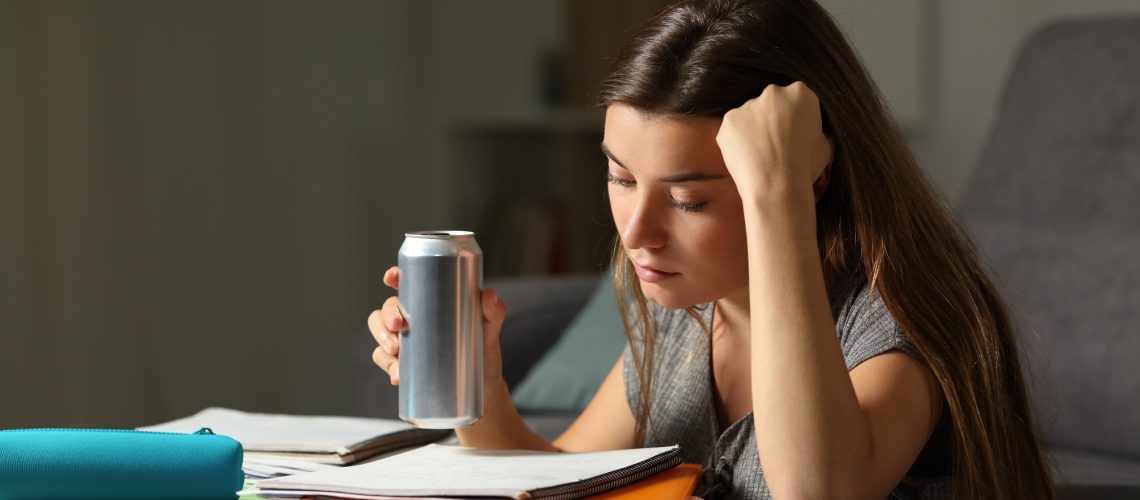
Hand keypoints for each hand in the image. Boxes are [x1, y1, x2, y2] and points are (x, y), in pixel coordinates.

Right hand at [367, 266, 507, 386]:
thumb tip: (489, 294)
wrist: (482, 388)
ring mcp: (406, 342)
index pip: (407, 285)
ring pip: (380, 333)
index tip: (391, 278)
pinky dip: (388, 366)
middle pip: (387, 309)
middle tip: (398, 325)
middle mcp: (414, 320)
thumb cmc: (483, 351)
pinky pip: (385, 361)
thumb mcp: (490, 330)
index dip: (394, 277)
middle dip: (386, 314)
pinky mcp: (403, 365)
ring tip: (395, 350)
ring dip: (381, 339)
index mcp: (431, 303)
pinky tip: (398, 375)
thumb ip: (493, 311)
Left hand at [715, 82, 832, 201]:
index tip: (795, 136)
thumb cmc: (805, 167)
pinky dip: (738, 142)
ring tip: (760, 155)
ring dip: (754, 131)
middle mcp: (772, 93)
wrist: (776, 186)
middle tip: (776, 145)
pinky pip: (734, 130)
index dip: (796, 120)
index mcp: (800, 93)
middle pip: (772, 104)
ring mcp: (747, 105)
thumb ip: (814, 129)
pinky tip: (747, 157)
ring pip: (750, 116)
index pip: (797, 101)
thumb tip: (808, 132)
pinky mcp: (729, 121)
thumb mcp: (825, 143)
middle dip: (773, 120)